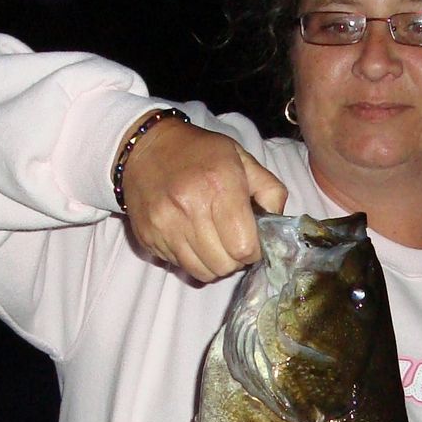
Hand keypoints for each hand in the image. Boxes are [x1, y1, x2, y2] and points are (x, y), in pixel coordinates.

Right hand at [120, 118, 287, 280]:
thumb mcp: (242, 159)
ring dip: (213, 263)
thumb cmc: (200, 153)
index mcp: (220, 186)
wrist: (145, 148)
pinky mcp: (148, 237)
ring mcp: (165, 225)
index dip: (254, 249)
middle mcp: (190, 208)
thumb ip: (270, 191)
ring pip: (202, 272)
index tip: (251, 239)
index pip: (244, 247)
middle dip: (234, 259)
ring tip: (213, 241)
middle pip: (224, 265)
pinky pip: (180, 266)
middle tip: (232, 241)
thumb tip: (277, 224)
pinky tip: (191, 238)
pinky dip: (191, 259)